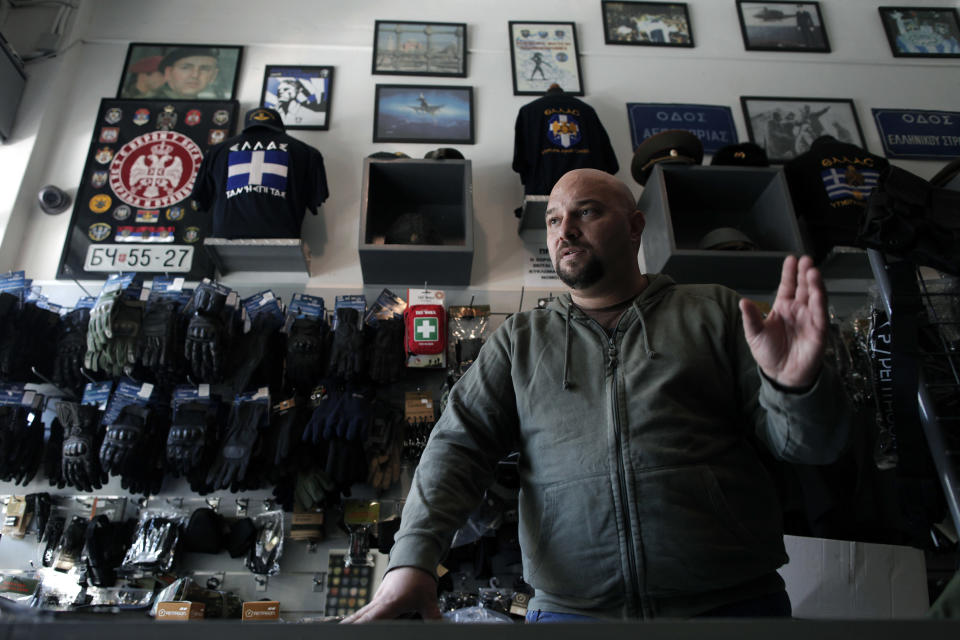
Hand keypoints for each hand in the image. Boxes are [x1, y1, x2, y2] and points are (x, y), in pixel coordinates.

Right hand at [342, 567, 440, 622]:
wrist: (414, 556)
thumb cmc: (418, 575)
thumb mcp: (428, 600)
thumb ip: (433, 617)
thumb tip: (440, 628)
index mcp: (389, 603)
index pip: (369, 620)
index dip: (358, 626)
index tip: (348, 629)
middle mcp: (379, 601)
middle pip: (358, 617)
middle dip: (348, 625)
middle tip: (336, 631)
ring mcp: (378, 599)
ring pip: (362, 614)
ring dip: (354, 621)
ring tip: (342, 627)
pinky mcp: (380, 598)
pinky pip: (368, 610)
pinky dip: (362, 617)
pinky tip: (354, 623)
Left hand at [740, 254, 825, 388]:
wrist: (781, 374)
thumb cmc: (769, 353)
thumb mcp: (755, 334)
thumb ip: (751, 318)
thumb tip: (742, 302)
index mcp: (783, 307)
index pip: (788, 286)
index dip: (790, 273)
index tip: (791, 259)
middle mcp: (798, 310)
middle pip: (803, 287)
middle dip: (805, 273)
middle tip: (806, 260)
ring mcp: (810, 318)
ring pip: (815, 297)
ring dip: (815, 284)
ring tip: (813, 271)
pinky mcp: (819, 330)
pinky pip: (821, 314)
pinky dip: (820, 302)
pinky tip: (818, 292)